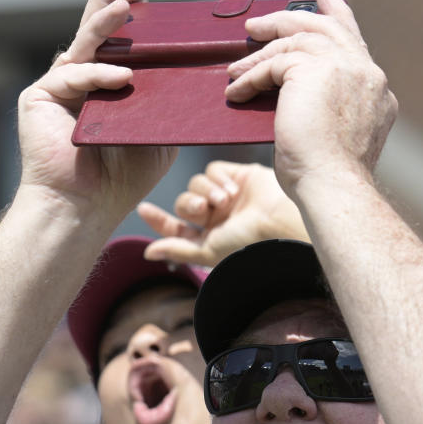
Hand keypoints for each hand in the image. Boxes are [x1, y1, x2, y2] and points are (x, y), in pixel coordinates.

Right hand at [16, 0, 176, 217]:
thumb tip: (193, 78)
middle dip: (111, 0)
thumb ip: (166, 104)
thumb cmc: (121, 177)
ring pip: (84, 45)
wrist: (84, 206)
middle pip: (96, 31)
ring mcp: (58, 86)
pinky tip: (122, 78)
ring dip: (105, 21)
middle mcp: (80, 80)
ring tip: (126, 4)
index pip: (119, 43)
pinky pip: (73, 76)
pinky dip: (99, 76)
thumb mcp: (157, 133)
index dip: (129, 16)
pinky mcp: (38, 96)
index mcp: (106, 86)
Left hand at [138, 161, 308, 266]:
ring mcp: (227, 196)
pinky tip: (233, 189)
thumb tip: (147, 253)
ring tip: (225, 201)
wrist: (280, 220)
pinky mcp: (238, 176)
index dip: (158, 219)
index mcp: (209, 237)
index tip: (143, 208)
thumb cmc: (247, 242)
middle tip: (203, 209)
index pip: (175, 227)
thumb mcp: (208, 250)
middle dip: (189, 204)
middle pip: (184, 202)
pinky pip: (211, 170)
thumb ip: (178, 249)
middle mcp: (217, 217)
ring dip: (205, 192)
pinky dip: (217, 178)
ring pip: (195, 184)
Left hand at [225, 0, 396, 191]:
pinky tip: (236, 91)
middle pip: (325, 29)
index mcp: (376, 90)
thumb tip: (305, 104)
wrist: (334, 186)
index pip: (354, 43)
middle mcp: (366, 72)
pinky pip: (273, 64)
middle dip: (290, 18)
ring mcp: (342, 67)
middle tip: (261, 22)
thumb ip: (332, 109)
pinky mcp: (312, 71)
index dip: (338, 17)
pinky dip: (250, 77)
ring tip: (236, 64)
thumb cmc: (330, 178)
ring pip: (295, 41)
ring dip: (260, 52)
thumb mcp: (340, 137)